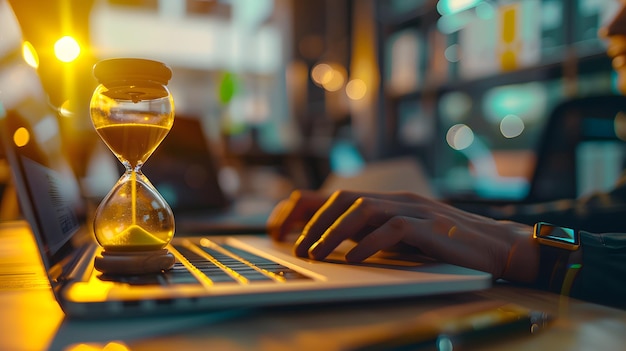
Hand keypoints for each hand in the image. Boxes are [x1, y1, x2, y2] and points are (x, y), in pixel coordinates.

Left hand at [269, 190, 538, 282]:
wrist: (494, 247)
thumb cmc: (445, 246)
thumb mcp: (399, 238)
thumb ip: (369, 233)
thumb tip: (331, 241)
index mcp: (386, 201)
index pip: (335, 195)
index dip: (304, 208)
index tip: (279, 228)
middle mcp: (396, 199)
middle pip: (343, 198)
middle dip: (313, 222)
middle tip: (297, 249)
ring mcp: (414, 209)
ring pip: (362, 208)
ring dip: (333, 232)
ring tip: (316, 254)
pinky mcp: (431, 226)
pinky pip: (392, 228)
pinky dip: (368, 243)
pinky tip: (353, 259)